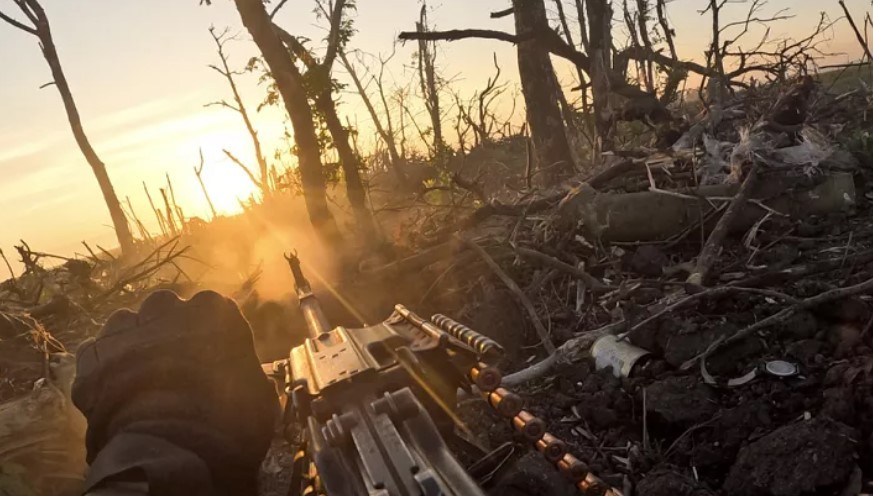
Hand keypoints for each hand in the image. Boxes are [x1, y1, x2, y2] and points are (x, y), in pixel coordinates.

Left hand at [73, 290, 277, 494]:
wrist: (170, 448)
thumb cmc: (227, 420)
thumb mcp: (258, 395)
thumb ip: (248, 374)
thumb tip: (249, 380)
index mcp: (213, 309)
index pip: (212, 309)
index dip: (211, 335)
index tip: (212, 358)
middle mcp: (166, 307)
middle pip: (165, 308)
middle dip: (168, 329)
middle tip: (175, 365)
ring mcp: (124, 328)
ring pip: (126, 324)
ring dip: (133, 343)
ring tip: (142, 378)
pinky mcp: (91, 356)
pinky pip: (97, 354)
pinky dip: (104, 370)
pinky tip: (117, 394)